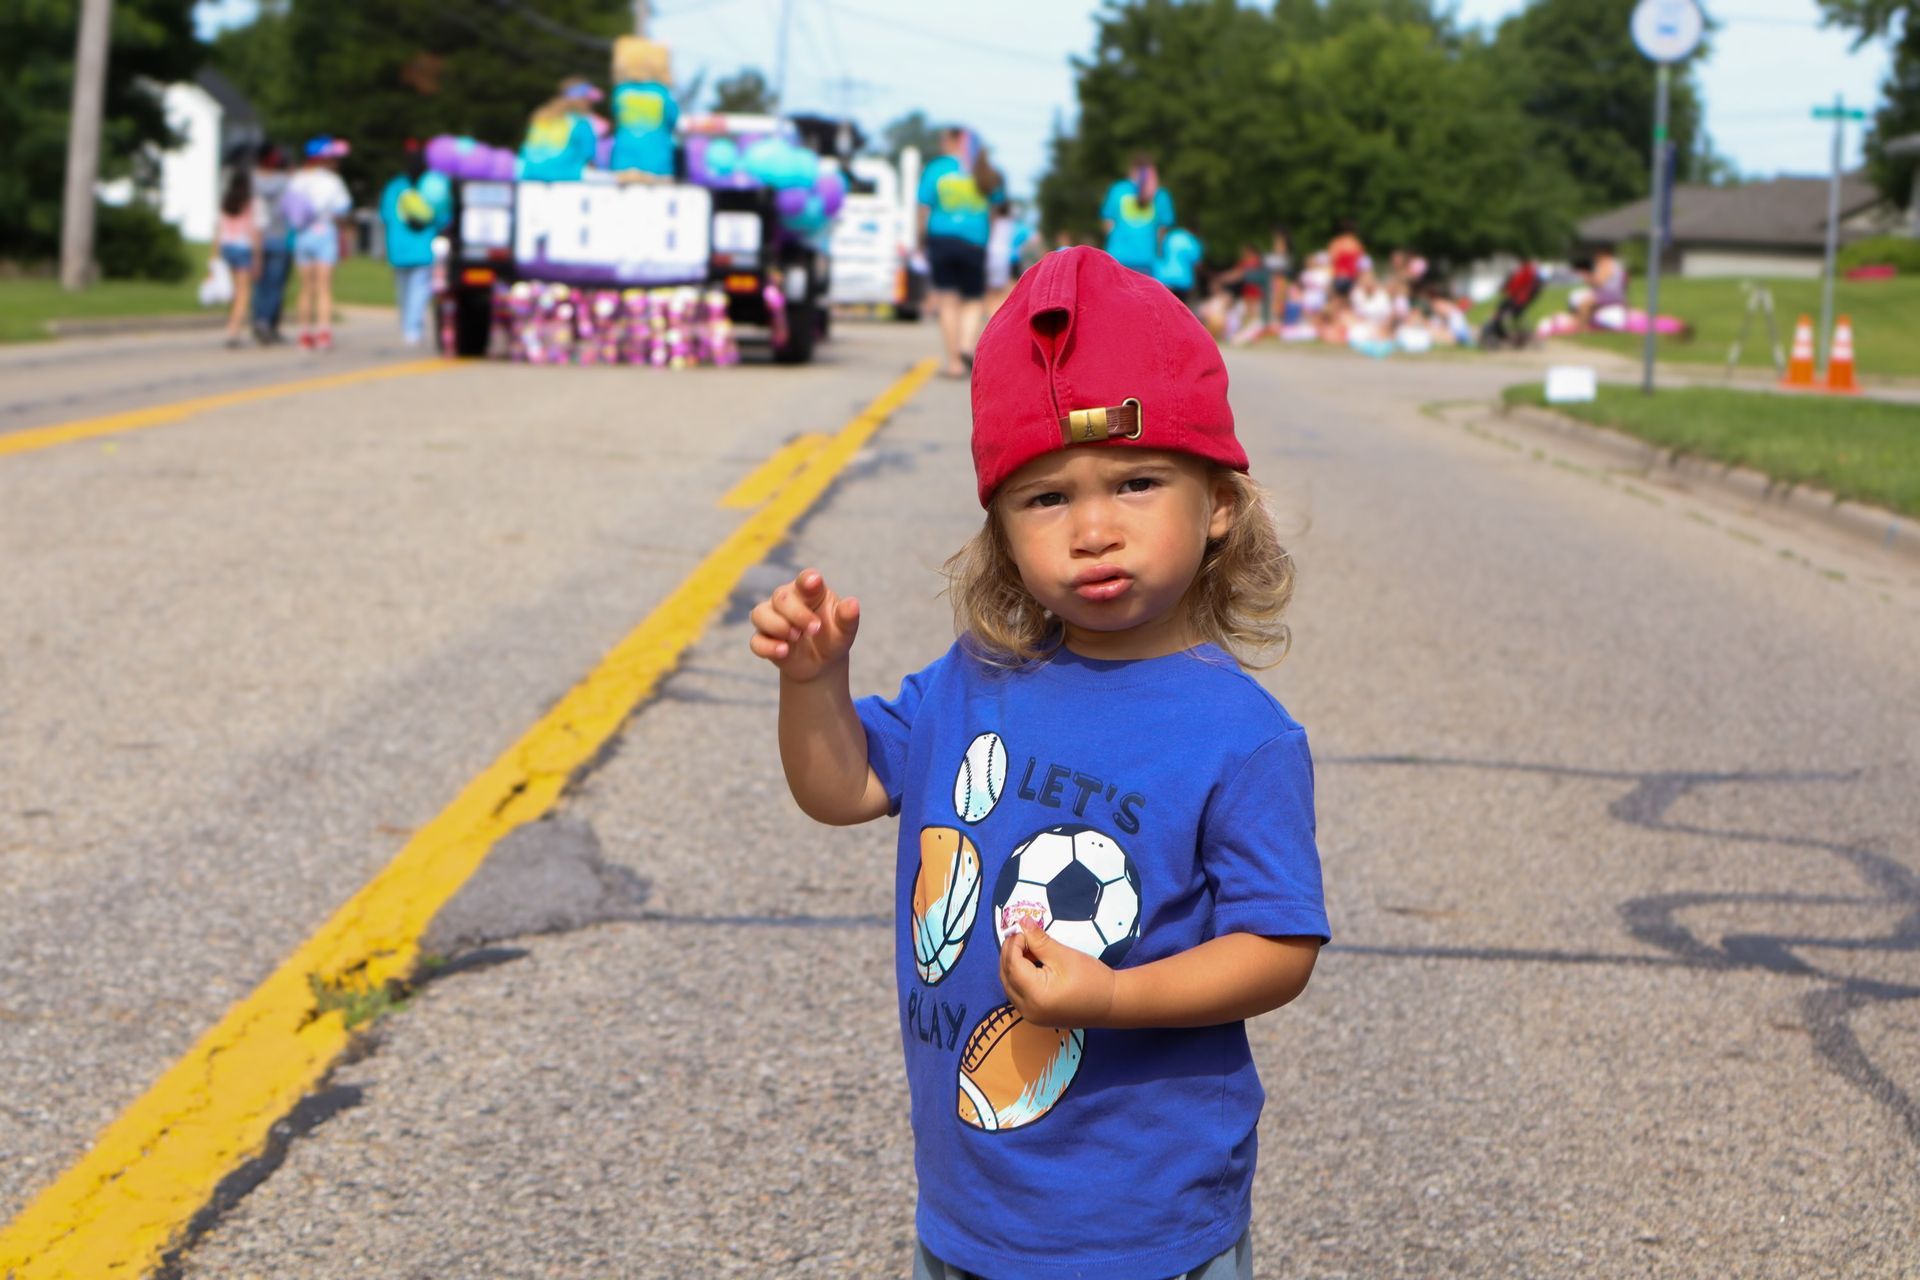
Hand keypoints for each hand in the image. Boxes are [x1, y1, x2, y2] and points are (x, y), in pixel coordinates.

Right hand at [747, 568, 859, 682]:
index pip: (806, 580)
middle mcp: (787, 600)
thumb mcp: (844, 630)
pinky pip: (756, 641)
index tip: (814, 582)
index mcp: (810, 591)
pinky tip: (783, 652)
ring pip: (760, 614)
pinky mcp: (763, 639)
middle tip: (814, 629)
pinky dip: (768, 647)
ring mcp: (771, 618)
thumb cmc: (833, 637)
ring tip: (795, 638)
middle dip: (797, 614)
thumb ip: (847, 617)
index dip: (808, 580)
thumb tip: (853, 604)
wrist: (821, 663)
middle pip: (781, 597)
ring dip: (777, 626)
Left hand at [1000, 922, 1116, 1029]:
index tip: (1024, 929)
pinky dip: (1019, 978)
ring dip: (1013, 965)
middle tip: (1022, 935)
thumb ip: (1039, 940)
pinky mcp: (1036, 1016)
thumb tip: (1022, 922)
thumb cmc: (1091, 978)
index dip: (1014, 944)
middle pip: (1006, 976)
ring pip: (1009, 986)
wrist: (1112, 1004)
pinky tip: (1031, 964)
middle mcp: (1027, 1009)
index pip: (1012, 965)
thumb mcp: (1063, 955)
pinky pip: (1018, 994)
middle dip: (1010, 953)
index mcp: (1035, 994)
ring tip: (1028, 948)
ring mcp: (1030, 1015)